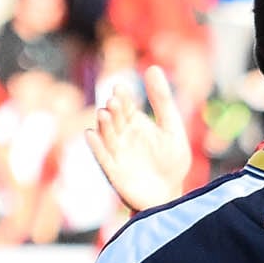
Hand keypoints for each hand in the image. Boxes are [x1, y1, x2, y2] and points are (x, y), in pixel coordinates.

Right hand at [84, 65, 193, 212]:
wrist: (170, 196)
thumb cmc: (172, 163)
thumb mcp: (172, 128)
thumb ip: (162, 101)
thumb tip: (152, 66)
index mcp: (135, 124)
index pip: (125, 105)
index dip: (122, 97)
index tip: (120, 88)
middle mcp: (122, 136)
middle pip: (114, 119)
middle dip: (114, 110)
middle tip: (115, 101)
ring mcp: (116, 153)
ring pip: (106, 135)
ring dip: (104, 125)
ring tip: (105, 114)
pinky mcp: (113, 171)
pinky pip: (102, 157)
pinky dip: (96, 146)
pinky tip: (91, 134)